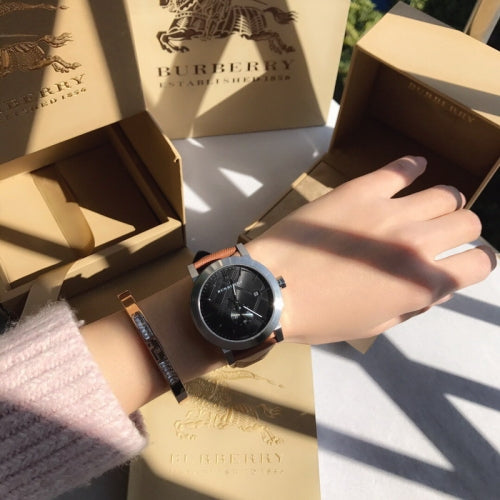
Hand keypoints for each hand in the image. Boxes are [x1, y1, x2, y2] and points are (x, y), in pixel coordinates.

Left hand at [246, 156, 495, 344]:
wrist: (274, 287)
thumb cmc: (322, 316)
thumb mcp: (376, 325)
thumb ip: (414, 303)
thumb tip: (436, 284)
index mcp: (422, 283)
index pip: (478, 264)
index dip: (476, 263)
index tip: (464, 261)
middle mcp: (417, 243)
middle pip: (468, 222)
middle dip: (462, 230)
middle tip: (441, 234)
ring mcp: (391, 212)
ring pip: (444, 194)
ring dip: (444, 201)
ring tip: (429, 206)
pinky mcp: (362, 190)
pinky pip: (400, 169)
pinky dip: (413, 166)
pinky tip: (414, 167)